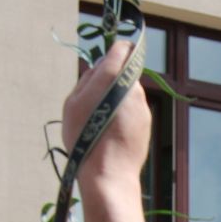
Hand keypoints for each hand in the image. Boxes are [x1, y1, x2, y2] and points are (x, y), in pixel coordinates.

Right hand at [62, 40, 152, 187]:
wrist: (109, 172)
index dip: (118, 49)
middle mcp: (133, 88)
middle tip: (96, 97)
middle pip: (125, 72)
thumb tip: (101, 66)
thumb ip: (88, 78)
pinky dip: (125, 113)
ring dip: (119, 97)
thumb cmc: (85, 136)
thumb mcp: (73, 102)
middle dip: (113, 78)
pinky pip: (134, 109)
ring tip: (102, 119)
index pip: (123, 49)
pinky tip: (113, 130)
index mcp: (113, 77)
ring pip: (130, 92)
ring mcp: (143, 105)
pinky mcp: (147, 121)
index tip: (112, 54)